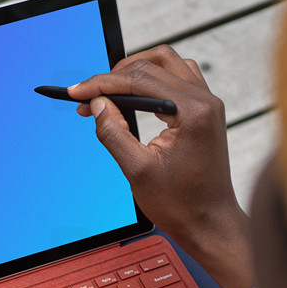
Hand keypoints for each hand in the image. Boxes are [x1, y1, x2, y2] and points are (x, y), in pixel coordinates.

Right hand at [69, 45, 252, 287]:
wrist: (210, 223)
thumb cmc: (181, 204)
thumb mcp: (138, 170)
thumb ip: (114, 133)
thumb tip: (97, 104)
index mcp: (192, 111)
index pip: (139, 80)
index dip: (102, 84)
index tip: (76, 92)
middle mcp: (205, 100)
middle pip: (152, 65)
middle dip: (115, 78)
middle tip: (88, 98)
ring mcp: (208, 104)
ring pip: (167, 64)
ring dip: (135, 72)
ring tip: (109, 93)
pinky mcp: (206, 111)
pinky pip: (177, 78)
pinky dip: (153, 81)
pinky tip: (134, 98)